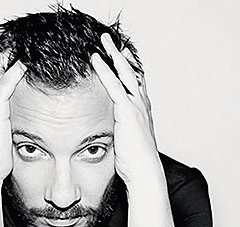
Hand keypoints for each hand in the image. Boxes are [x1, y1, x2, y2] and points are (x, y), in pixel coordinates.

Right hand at [0, 53, 25, 181]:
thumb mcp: (0, 137)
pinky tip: (25, 62)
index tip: (14, 54)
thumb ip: (7, 124)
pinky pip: (4, 83)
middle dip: (3, 53)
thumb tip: (19, 126)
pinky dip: (14, 70)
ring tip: (24, 46)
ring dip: (8, 55)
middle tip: (20, 44)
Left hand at [91, 33, 160, 185]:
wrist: (144, 172)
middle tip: (113, 41)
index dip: (129, 70)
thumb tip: (112, 139)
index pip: (135, 86)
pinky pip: (114, 85)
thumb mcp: (127, 146)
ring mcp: (135, 106)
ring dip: (113, 55)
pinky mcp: (126, 111)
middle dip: (121, 56)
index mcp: (141, 113)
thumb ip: (120, 136)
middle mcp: (141, 106)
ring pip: (124, 73)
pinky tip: (95, 59)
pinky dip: (104, 70)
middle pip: (132, 73)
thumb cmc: (135, 165)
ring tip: (103, 40)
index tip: (123, 58)